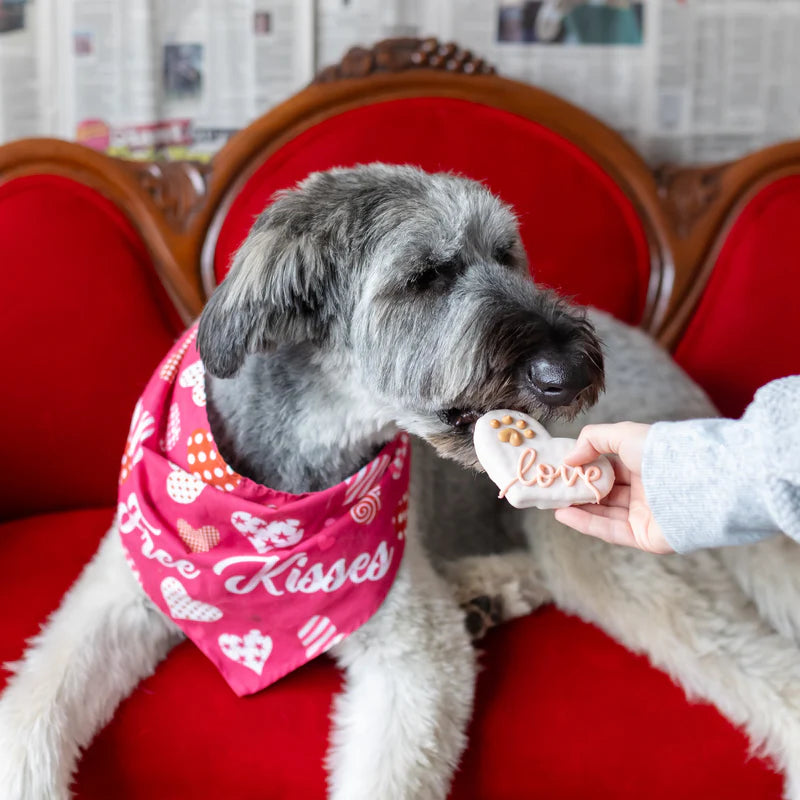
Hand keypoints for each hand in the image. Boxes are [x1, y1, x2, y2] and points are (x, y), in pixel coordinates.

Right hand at [553, 422, 673, 553]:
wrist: (692, 482)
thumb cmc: (660, 453)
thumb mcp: (623, 434)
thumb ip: (592, 439)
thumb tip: (569, 458)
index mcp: (644, 465)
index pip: (609, 469)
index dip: (585, 469)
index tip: (562, 469)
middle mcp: (645, 491)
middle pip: (605, 493)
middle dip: (579, 491)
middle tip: (555, 488)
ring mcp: (645, 515)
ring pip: (604, 513)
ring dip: (578, 508)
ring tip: (554, 502)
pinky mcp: (644, 536)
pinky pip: (609, 530)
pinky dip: (585, 523)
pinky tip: (564, 514)